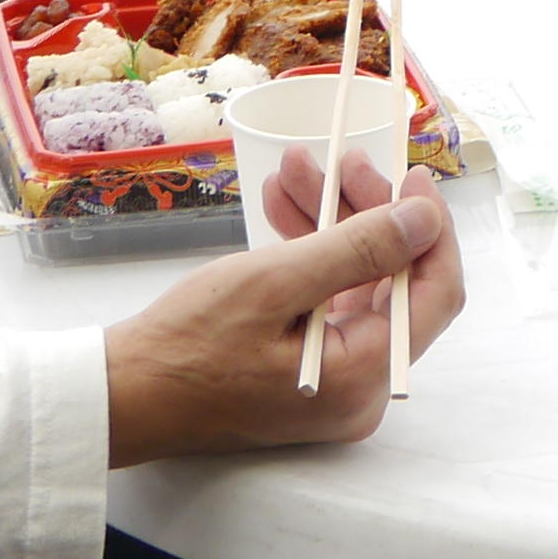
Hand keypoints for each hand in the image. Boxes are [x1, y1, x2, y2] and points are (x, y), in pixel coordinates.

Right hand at [102, 149, 465, 463]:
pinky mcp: (304, 372)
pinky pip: (324, 304)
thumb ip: (358, 249)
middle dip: (367, 212)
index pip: (436, 294)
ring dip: (330, 224)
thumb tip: (425, 218)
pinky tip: (280, 205)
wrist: (122, 397)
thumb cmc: (187, 347)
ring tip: (295, 168)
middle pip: (392, 283)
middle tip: (337, 161)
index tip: (409, 174)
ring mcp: (332, 384)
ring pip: (355, 285)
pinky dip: (307, 255)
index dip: (430, 230)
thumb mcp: (274, 283)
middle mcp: (360, 388)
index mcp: (365, 375)